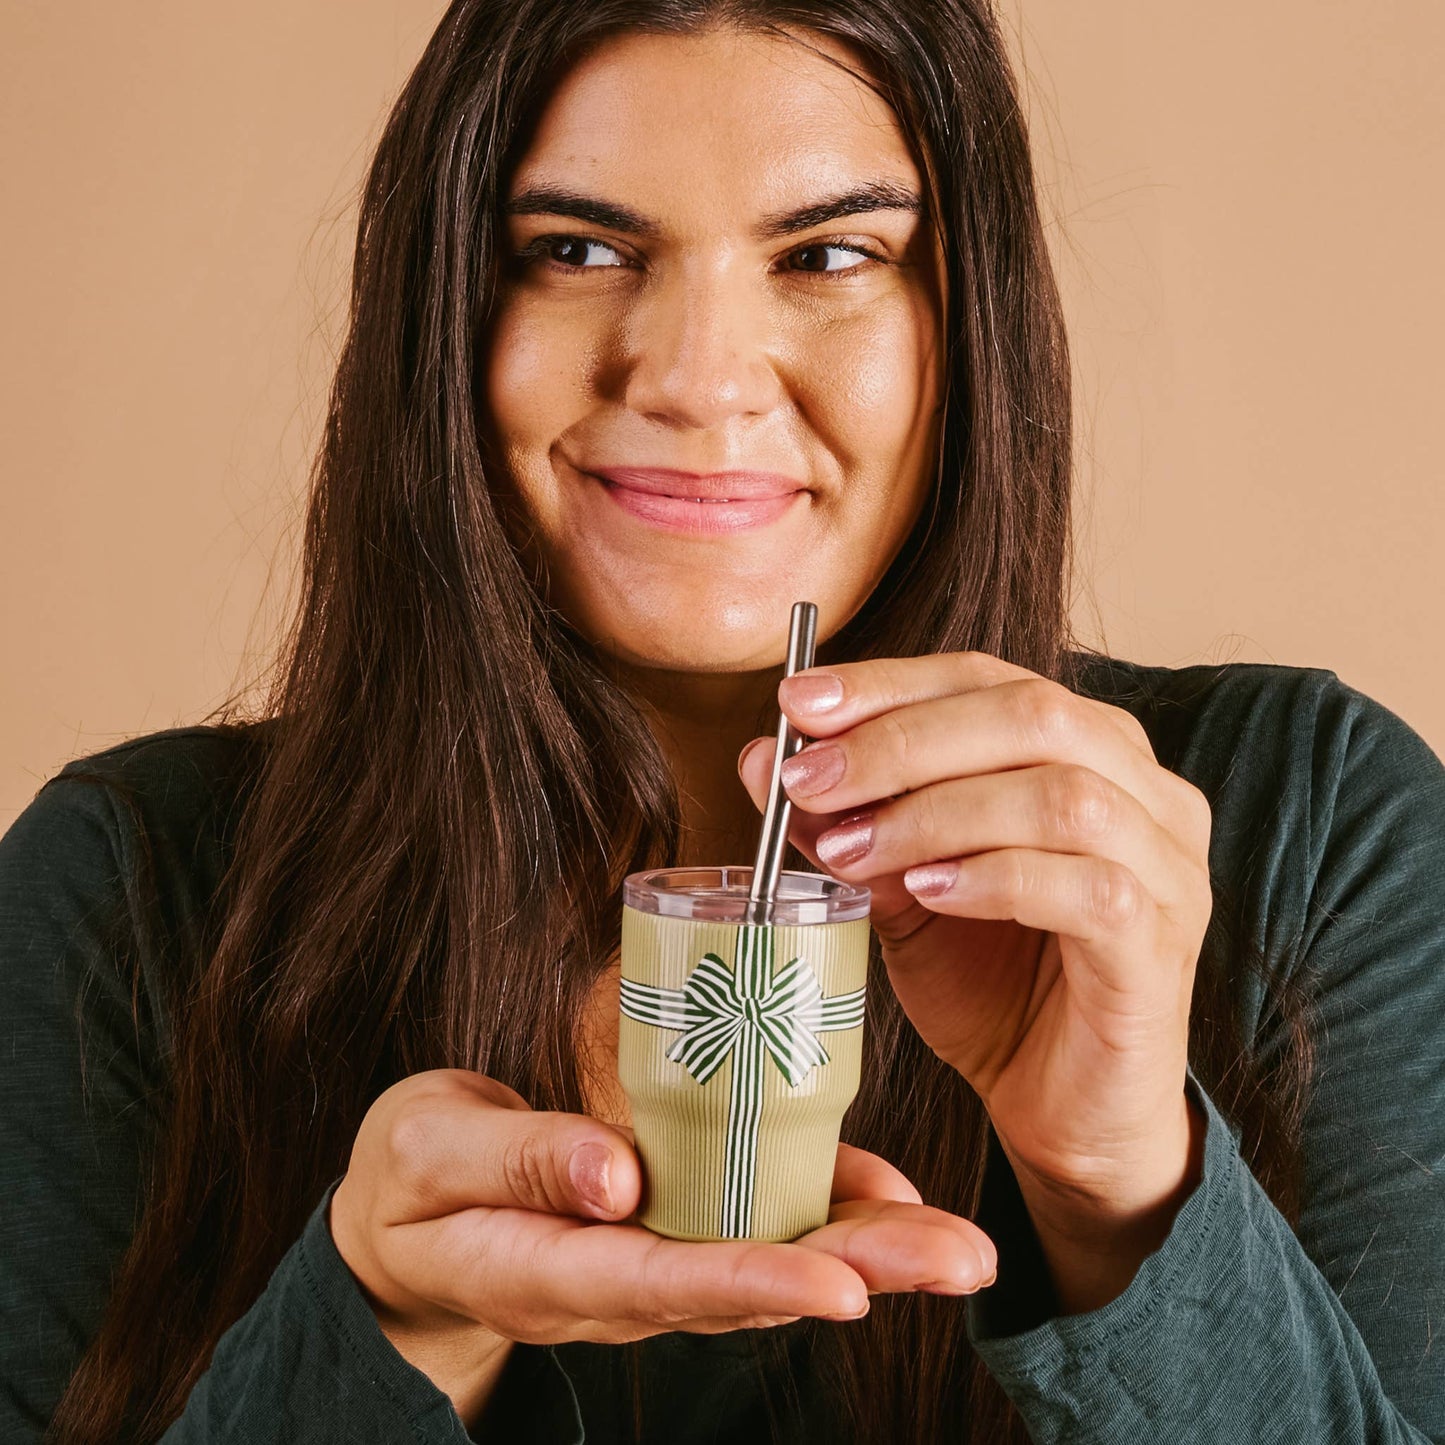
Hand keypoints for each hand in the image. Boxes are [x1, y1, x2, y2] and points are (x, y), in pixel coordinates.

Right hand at [330, 1069, 996, 1426]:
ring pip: (768, 1259)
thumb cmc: (413, 1179)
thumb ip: (515, 1161)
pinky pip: (755, 1222)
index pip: (662, 1284)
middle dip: (861, 1274)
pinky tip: (890, 1197)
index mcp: (550, 1269)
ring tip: (960, 1246)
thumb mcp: (429, 1152)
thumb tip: (614, 1175)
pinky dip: (825, 1207)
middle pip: (747, 1284)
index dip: (755, 1285)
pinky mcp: (669, 1227)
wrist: (412, 1214)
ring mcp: (650, 1262)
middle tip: (962, 1261)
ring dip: (869, 1252)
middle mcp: (619, 1283)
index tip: (845, 1289)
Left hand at [738, 652, 1213, 1308]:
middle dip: (900, 740)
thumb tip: (759, 757)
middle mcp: (1145, 791)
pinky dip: (992, 877)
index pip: (988, 679)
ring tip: (849, 849)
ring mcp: (1166, 867)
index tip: (797, 703)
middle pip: (1030, 715)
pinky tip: (925, 891)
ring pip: (1060, 795)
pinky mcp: (1160, 944)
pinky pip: (1086, 887)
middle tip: (807, 780)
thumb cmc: (992, 985)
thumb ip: (848, 822)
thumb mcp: (901, 890)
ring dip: (935, 811)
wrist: (1062, 1108)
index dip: (888, 683)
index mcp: (1089, 751)